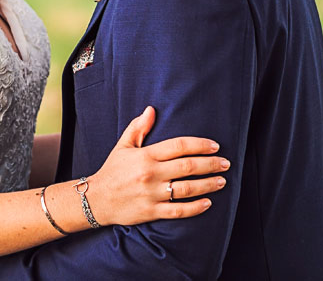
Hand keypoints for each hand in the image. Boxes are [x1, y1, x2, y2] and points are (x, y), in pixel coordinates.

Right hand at [88, 106, 229, 225]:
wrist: (96, 199)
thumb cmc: (112, 170)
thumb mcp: (123, 146)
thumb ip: (138, 127)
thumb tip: (151, 109)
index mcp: (145, 155)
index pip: (179, 146)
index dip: (200, 145)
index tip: (215, 146)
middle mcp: (150, 174)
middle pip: (188, 166)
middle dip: (210, 164)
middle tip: (226, 163)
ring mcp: (152, 194)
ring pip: (187, 189)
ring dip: (208, 184)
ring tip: (222, 181)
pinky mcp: (152, 212)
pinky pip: (179, 211)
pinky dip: (196, 208)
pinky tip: (208, 203)